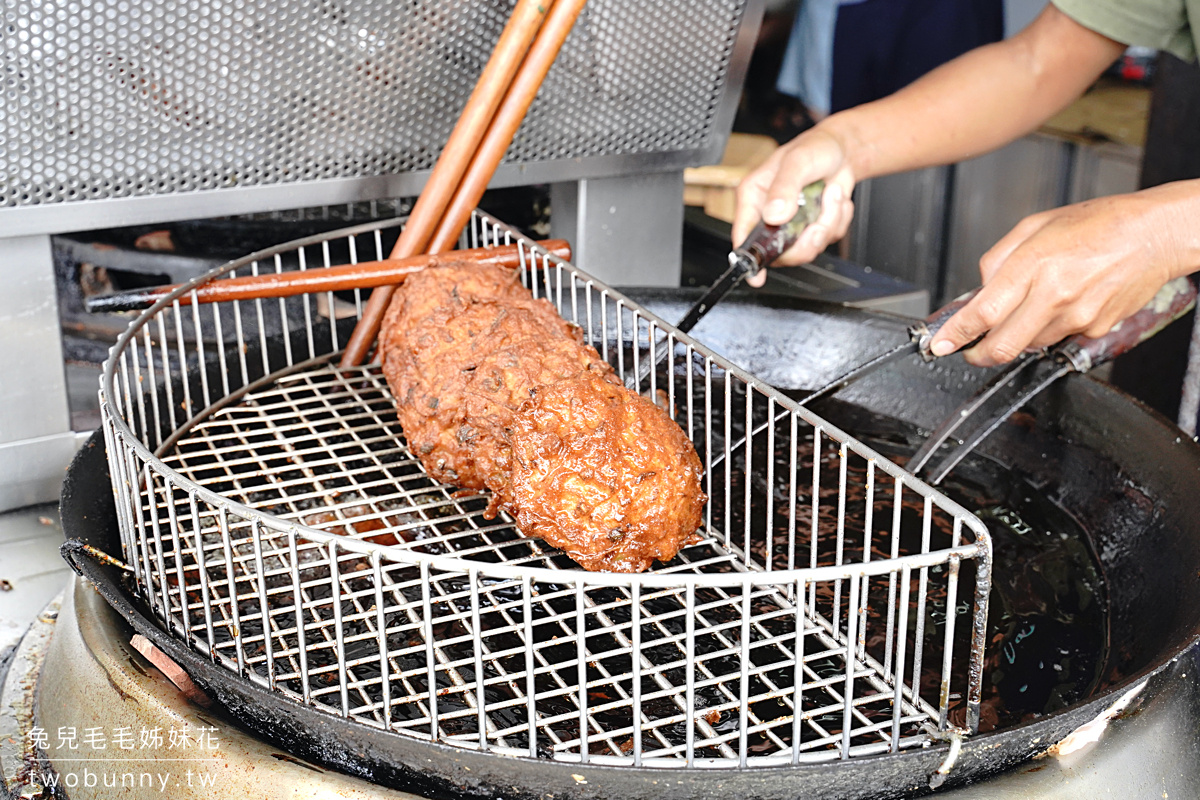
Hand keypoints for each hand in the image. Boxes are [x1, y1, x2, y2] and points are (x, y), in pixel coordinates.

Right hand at [733, 126, 858, 286]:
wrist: (841, 150)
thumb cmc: (814, 149)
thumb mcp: (797, 162)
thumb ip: (784, 188)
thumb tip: (774, 214)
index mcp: (755, 198)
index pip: (744, 235)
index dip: (749, 258)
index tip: (756, 276)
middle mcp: (769, 215)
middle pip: (780, 252)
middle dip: (807, 239)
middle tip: (818, 220)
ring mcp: (791, 225)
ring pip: (807, 248)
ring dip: (827, 223)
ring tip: (830, 195)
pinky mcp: (811, 229)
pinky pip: (826, 239)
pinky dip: (838, 219)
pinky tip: (833, 200)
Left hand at [929, 184, 1196, 366]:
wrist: (1154, 234)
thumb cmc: (1098, 224)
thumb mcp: (1034, 226)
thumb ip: (998, 259)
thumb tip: (978, 290)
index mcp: (1035, 265)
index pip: (983, 312)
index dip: (956, 334)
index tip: (940, 345)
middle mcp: (1055, 295)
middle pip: (1002, 347)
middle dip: (978, 354)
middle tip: (968, 349)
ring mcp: (1077, 317)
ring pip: (1028, 345)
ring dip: (1014, 337)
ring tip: (1026, 309)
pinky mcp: (1095, 330)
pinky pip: (1056, 339)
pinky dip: (1046, 330)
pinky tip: (1058, 306)